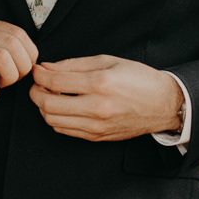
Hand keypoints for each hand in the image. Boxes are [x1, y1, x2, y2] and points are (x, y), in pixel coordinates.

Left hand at [30, 55, 186, 141]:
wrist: (162, 104)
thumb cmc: (138, 79)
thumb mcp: (107, 61)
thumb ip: (74, 65)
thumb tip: (47, 68)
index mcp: (100, 84)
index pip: (55, 81)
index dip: (39, 75)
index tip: (37, 70)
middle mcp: (96, 107)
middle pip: (47, 104)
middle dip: (35, 92)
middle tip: (37, 84)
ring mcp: (96, 126)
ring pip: (52, 120)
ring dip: (43, 107)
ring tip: (49, 94)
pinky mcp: (97, 137)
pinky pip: (64, 130)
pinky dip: (55, 119)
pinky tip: (61, 107)